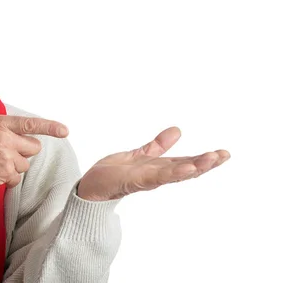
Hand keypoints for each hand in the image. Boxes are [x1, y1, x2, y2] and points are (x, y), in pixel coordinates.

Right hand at [0, 115, 68, 188]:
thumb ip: (9, 130)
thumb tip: (30, 137)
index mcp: (2, 123)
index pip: (30, 124)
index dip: (50, 127)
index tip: (65, 131)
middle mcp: (6, 138)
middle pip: (34, 148)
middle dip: (25, 151)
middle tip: (8, 152)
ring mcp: (6, 157)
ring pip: (26, 165)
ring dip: (15, 166)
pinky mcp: (4, 173)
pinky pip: (17, 178)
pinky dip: (9, 178)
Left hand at [77, 126, 230, 200]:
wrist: (91, 186)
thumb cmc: (113, 173)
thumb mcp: (139, 154)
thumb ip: (157, 145)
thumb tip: (178, 130)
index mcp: (158, 168)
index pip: (186, 162)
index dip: (204, 159)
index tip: (223, 153)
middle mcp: (156, 175)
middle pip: (186, 169)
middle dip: (206, 163)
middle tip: (225, 155)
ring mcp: (147, 179)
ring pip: (175, 173)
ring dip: (195, 167)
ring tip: (212, 159)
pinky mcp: (135, 180)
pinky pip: (157, 177)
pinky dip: (172, 173)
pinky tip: (187, 168)